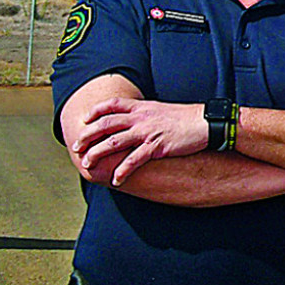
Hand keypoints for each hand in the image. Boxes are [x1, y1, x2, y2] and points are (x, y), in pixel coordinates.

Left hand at [71, 97, 205, 185]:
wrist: (207, 122)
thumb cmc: (188, 118)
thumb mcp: (163, 110)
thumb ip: (146, 114)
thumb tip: (134, 121)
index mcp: (143, 107)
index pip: (112, 104)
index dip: (95, 111)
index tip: (85, 119)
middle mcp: (142, 118)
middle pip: (105, 124)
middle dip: (87, 136)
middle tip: (77, 147)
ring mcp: (148, 132)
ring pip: (113, 142)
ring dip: (97, 154)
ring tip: (88, 164)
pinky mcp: (156, 146)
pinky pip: (133, 160)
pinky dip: (122, 171)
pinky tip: (116, 179)